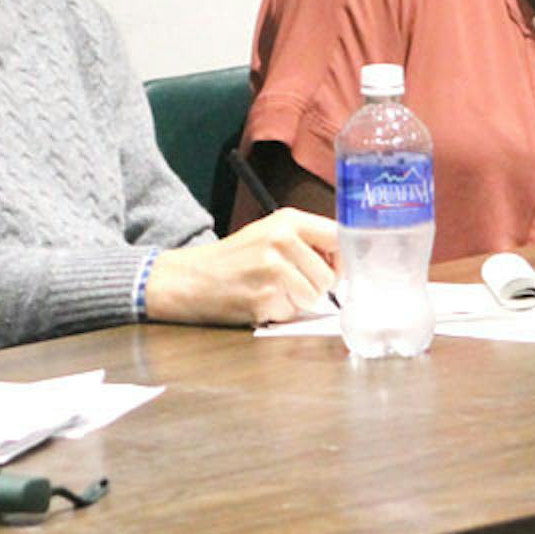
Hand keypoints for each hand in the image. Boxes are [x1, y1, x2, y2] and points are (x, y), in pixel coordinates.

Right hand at [145, 208, 337, 325]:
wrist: (188, 278)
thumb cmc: (231, 259)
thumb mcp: (267, 234)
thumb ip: (306, 241)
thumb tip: (345, 261)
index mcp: (286, 221)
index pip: (338, 238)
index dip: (340, 259)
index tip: (332, 268)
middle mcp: (281, 240)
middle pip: (330, 275)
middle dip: (315, 286)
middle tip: (289, 282)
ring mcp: (273, 269)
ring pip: (314, 297)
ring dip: (298, 301)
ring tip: (272, 290)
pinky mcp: (265, 297)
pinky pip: (292, 312)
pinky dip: (279, 312)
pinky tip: (259, 300)